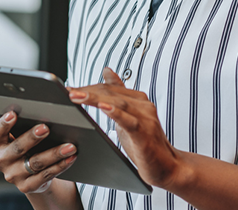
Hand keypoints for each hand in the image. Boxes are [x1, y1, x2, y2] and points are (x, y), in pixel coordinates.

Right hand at [0, 111, 77, 193]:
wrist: (29, 174)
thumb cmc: (25, 145)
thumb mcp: (18, 134)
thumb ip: (18, 121)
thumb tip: (23, 102)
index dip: (4, 124)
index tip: (13, 114)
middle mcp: (2, 160)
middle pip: (18, 148)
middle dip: (32, 137)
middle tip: (45, 128)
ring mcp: (14, 175)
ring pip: (36, 162)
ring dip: (54, 153)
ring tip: (70, 146)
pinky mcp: (27, 186)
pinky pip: (46, 175)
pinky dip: (60, 166)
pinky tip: (70, 158)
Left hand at [68, 68, 179, 188]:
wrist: (168, 167)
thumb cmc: (146, 143)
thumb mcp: (128, 116)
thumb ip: (118, 94)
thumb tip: (107, 70)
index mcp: (138, 99)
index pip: (108, 88)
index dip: (88, 87)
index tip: (69, 89)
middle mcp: (143, 104)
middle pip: (111, 93)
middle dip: (87, 91)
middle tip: (69, 91)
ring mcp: (146, 118)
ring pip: (117, 103)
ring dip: (95, 98)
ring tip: (77, 96)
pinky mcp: (145, 133)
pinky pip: (129, 120)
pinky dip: (115, 112)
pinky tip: (103, 107)